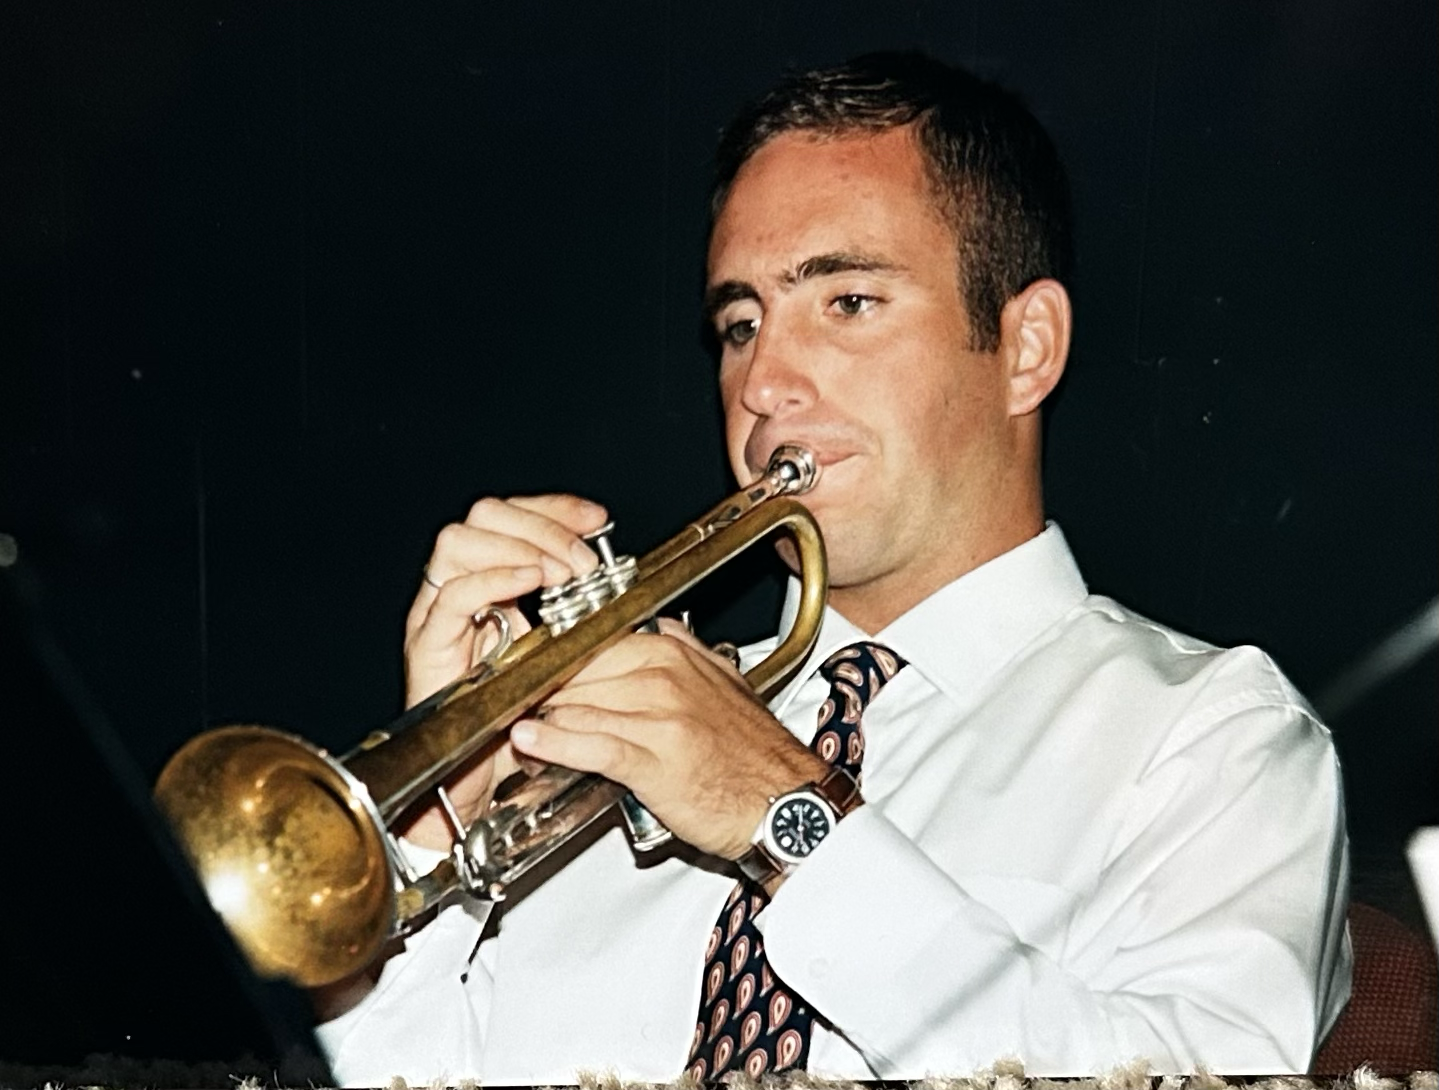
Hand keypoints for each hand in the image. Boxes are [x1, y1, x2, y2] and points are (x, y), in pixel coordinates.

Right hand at [399, 493, 609, 848]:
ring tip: (558, 573)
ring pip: (458, 542)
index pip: (516, 517)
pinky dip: (491, 580)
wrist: (478, 784)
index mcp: (496, 585)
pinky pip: (450, 596)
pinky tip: (528, 584)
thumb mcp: (562, 657)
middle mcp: (462, 591)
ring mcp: (441, 615)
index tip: (597, 519)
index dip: (556, 510)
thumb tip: (621, 580)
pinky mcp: (429, 646)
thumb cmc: (518, 726)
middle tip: (582, 558)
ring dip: (518, 546)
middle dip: (540, 525)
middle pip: (484, 517)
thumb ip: (579, 615)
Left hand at [508, 619, 828, 859]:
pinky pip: (595, 743)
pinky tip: (532, 741)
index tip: (522, 675)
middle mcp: (664, 676)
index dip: (552, 663)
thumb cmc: (754, 754)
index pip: (591, 644)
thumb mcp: (724, 683)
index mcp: (672, 652)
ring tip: (508, 732)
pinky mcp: (657, 759)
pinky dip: (558, 742)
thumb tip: (658, 628)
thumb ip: (687, 651)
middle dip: (538, 691)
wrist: (788, 803)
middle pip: (576, 672)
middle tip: (505, 705)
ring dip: (540, 719)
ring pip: (580, 705)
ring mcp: (660, 716)